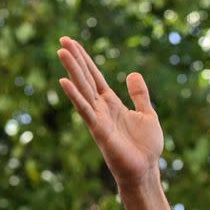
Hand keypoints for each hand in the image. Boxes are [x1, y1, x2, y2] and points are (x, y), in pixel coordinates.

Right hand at [57, 37, 163, 189]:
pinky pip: (85, 110)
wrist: (145, 170)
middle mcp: (101, 108)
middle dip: (75, 59)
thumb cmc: (146, 147)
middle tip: (62, 39)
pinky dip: (75, 96)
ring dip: (72, 71)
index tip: (71, 42)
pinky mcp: (99, 130)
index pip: (95, 76)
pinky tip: (64, 82)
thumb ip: (139, 95)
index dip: (85, 59)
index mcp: (112, 103)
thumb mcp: (147, 114)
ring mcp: (98, 118)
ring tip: (62, 52)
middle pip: (86, 78)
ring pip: (83, 90)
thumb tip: (133, 73)